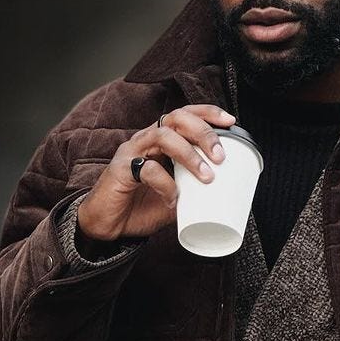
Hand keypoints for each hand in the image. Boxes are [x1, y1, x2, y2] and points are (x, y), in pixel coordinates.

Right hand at [77, 104, 235, 241]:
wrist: (109, 226)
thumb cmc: (140, 206)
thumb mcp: (176, 196)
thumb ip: (194, 190)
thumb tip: (224, 194)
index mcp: (160, 141)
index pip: (184, 115)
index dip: (207, 113)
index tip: (230, 122)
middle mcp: (146, 140)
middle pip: (176, 118)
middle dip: (202, 132)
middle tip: (220, 155)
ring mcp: (132, 152)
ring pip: (163, 136)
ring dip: (189, 154)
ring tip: (207, 176)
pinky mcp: (121, 170)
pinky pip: (148, 169)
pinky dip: (167, 184)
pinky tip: (174, 200)